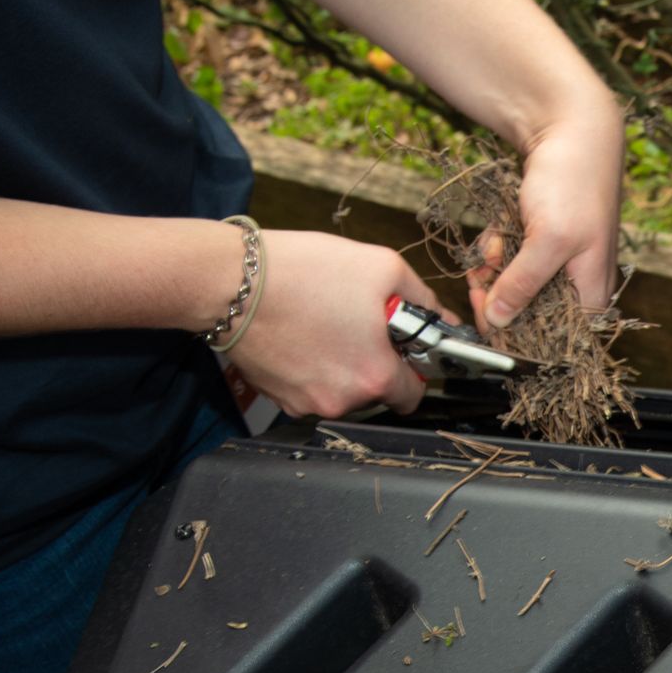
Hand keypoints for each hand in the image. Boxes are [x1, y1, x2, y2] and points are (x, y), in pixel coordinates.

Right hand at [225, 230, 443, 417]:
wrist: (228, 281)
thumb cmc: (302, 272)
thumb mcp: (382, 268)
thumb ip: (423, 298)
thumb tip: (443, 318)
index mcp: (375, 376)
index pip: (413, 394)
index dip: (412, 368)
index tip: (402, 347)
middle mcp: (343, 400)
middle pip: (376, 393)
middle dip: (375, 363)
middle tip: (359, 325)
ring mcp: (307, 404)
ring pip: (342, 392)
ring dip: (342, 366)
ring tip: (325, 324)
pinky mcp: (279, 399)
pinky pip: (310, 389)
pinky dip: (311, 369)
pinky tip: (301, 335)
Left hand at [468, 97, 625, 328]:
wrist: (573, 127)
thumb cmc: (573, 182)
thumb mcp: (548, 238)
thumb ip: (523, 284)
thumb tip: (500, 321)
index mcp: (592, 294)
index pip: (553, 340)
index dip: (515, 335)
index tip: (485, 315)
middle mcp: (578, 285)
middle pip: (528, 314)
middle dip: (498, 294)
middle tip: (479, 274)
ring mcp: (559, 263)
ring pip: (514, 287)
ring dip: (492, 269)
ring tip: (489, 245)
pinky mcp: (542, 243)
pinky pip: (511, 262)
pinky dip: (497, 250)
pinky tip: (494, 234)